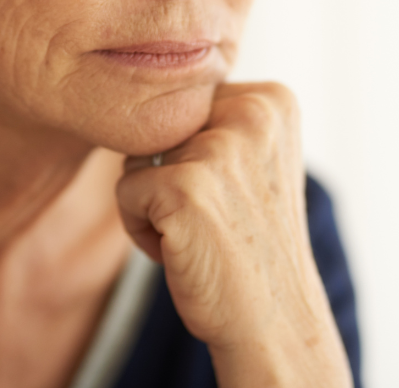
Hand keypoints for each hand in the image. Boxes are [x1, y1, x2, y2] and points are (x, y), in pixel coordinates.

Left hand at [116, 83, 352, 387]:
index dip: (193, 152)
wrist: (273, 319)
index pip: (187, 101)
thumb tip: (142, 80)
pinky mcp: (185, 186)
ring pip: (137, 155)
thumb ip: (215, 116)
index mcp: (273, 98)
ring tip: (199, 231)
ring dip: (153, 199)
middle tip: (214, 214)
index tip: (232, 191)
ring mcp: (221, 147)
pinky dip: (141, 227)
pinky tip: (183, 249)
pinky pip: (124, 191)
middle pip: (160, 123)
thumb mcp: (251, 157)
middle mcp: (254, 112)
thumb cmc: (251, 239)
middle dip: (169, 171)